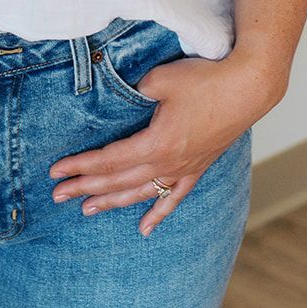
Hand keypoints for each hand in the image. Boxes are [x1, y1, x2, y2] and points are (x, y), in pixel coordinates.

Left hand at [49, 52, 279, 235]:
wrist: (249, 87)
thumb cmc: (207, 79)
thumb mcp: (162, 78)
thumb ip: (136, 90)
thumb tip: (123, 96)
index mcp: (156, 143)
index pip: (109, 160)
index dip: (81, 166)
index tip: (56, 173)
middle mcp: (168, 162)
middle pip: (118, 180)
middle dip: (85, 187)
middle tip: (57, 196)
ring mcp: (184, 168)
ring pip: (141, 192)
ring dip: (112, 202)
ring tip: (86, 210)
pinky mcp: (198, 167)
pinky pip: (174, 197)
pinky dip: (158, 214)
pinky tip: (144, 229)